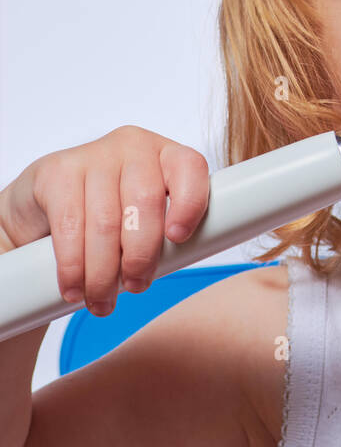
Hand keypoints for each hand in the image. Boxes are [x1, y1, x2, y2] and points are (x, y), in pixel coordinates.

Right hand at [0, 127, 209, 315]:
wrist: (43, 205)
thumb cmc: (108, 218)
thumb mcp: (143, 218)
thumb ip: (165, 231)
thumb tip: (180, 261)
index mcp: (166, 155)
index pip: (191, 167)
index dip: (190, 202)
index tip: (178, 239)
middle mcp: (133, 146)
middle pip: (146, 201)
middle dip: (141, 255)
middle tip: (136, 288)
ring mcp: (93, 154)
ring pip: (106, 222)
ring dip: (104, 273)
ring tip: (101, 301)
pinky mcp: (57, 171)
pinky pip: (69, 225)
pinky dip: (73, 266)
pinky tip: (74, 288)